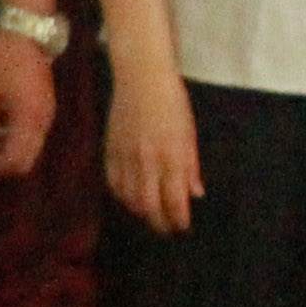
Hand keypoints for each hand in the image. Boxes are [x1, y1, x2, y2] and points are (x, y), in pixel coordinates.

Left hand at [0, 29, 56, 177]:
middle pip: (26, 160)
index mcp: (29, 119)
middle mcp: (44, 121)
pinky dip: (15, 136)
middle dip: (1, 162)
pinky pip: (33, 133)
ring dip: (7, 149)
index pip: (15, 160)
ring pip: (31, 148)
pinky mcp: (46, 105)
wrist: (23, 27)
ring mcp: (48, 113)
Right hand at [98, 62, 201, 235]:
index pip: (175, 201)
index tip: (183, 227)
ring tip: (149, 215)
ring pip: (129, 199)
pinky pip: (113, 183)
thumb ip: (191, 166)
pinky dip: (121, 196)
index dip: (178, 220)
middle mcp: (148, 162)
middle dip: (159, 224)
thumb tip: (195, 194)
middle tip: (166, 229)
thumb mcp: (189, 134)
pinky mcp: (110, 150)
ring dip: (140, 212)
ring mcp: (126, 157)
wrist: (141, 77)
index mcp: (172, 157)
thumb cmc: (173, 102)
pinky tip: (129, 198)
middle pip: (150, 207)